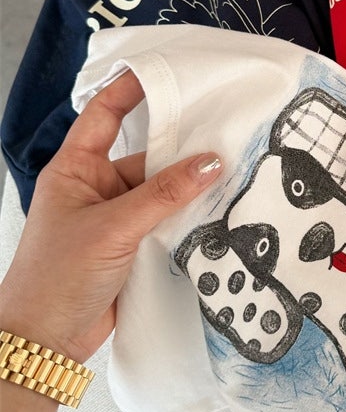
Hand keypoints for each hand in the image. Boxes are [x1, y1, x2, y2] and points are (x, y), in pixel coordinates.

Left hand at [0, 69, 222, 362]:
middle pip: (147, 155)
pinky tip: (219, 208)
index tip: (167, 70)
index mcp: (77, 168)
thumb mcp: (113, 227)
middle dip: (182, 148)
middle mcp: (98, 186)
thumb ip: (165, 194)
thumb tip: (213, 162)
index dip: (131, 90)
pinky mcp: (135, 244)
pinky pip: (168, 218)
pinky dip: (190, 215)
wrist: (46, 340)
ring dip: (191, 187)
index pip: (104, 115)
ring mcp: (118, 216)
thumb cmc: (58, 275)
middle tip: (226, 131)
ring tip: (232, 171)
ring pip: (164, 190)